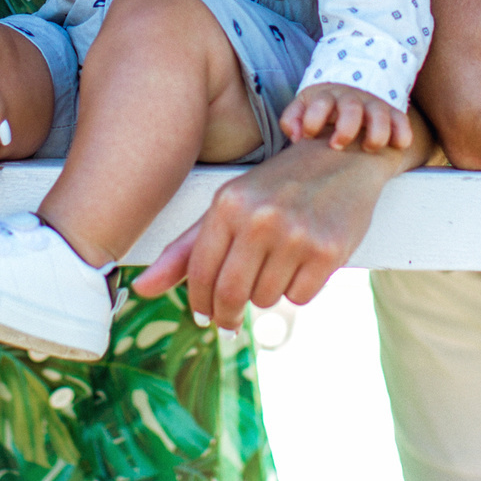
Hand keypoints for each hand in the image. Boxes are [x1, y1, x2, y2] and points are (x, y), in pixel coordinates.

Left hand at [132, 123, 427, 326]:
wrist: (340, 159)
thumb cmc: (275, 187)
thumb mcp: (228, 206)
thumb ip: (184, 249)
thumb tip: (141, 288)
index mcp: (228, 204)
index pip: (200, 272)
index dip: (199, 302)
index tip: (204, 314)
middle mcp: (260, 218)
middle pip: (231, 293)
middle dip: (227, 314)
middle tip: (229, 321)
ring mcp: (296, 234)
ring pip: (266, 298)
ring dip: (266, 294)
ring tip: (276, 266)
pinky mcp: (328, 250)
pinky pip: (300, 296)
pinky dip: (298, 289)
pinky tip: (303, 263)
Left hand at [280, 83, 412, 152]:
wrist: (353, 82)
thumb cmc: (324, 106)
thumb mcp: (304, 105)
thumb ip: (293, 118)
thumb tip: (297, 137)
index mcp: (327, 97)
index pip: (320, 103)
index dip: (312, 119)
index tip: (309, 135)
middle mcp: (351, 99)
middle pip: (351, 108)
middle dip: (345, 129)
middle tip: (337, 145)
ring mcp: (373, 105)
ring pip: (380, 114)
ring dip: (376, 133)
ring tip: (368, 148)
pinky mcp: (392, 112)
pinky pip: (401, 120)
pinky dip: (402, 132)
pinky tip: (398, 145)